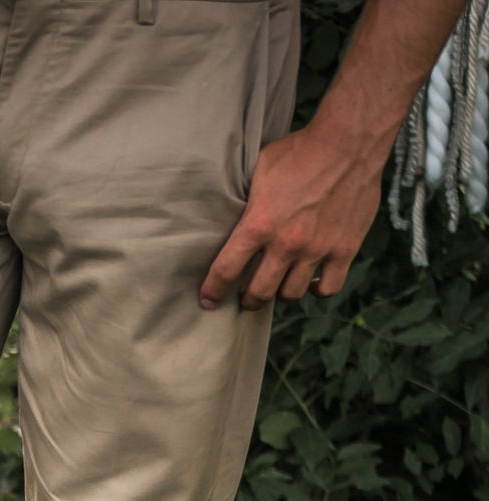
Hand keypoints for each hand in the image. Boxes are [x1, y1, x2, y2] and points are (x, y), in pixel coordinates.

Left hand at [200, 123, 384, 310]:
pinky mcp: (345, 249)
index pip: (226, 271)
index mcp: (259, 225)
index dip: (213, 291)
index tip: (208, 300)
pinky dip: (317, 290)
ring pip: (291, 294)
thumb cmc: (299, 152)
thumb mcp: (258, 172)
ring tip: (278, 284)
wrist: (349, 142)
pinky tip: (311, 281)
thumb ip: (245, 201)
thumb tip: (229, 214)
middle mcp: (286, 244)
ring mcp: (317, 249)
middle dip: (248, 299)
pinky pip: (328, 288)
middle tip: (246, 297)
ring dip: (280, 292)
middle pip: (259, 293)